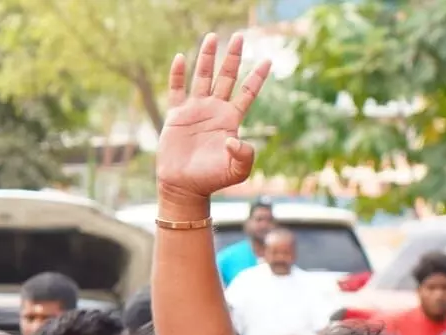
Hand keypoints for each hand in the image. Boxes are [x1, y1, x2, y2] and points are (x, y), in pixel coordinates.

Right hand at [157, 33, 272, 205]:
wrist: (184, 186)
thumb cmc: (212, 180)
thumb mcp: (237, 171)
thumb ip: (245, 155)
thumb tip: (234, 138)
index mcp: (231, 119)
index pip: (247, 92)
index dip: (257, 76)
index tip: (268, 60)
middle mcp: (215, 109)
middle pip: (226, 77)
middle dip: (233, 57)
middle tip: (240, 37)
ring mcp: (195, 110)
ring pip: (202, 77)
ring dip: (207, 57)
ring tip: (212, 37)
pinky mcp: (177, 115)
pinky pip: (177, 90)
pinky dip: (177, 74)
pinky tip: (179, 58)